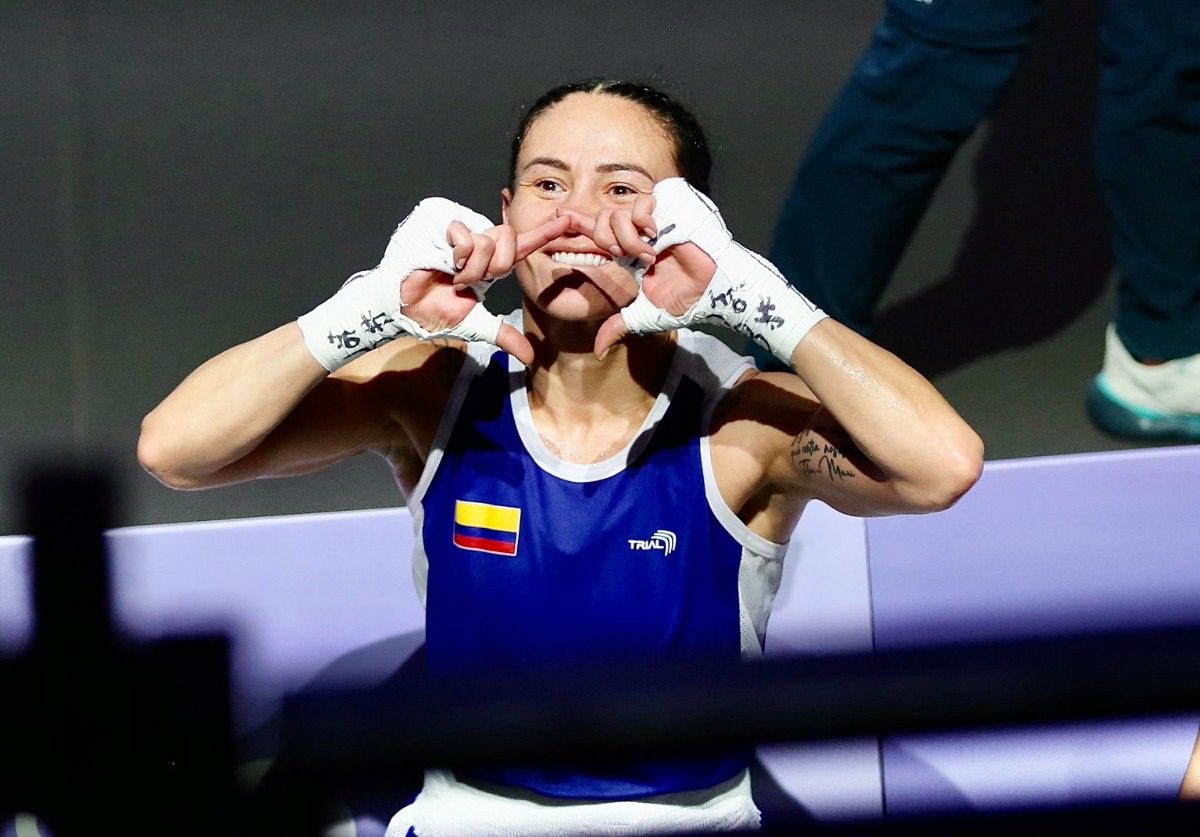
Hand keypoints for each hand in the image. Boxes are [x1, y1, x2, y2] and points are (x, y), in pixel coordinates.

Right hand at [297, 198, 567, 369]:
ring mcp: (456, 223)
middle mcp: (477, 237)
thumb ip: (502, 334)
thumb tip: (529, 358)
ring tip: (445, 271)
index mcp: (489, 259)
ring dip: (466, 264)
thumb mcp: (474, 324)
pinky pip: (459, 230)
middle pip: (505, 241)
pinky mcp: (436, 214)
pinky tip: (433, 258)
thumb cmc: (431, 311)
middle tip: (463, 281)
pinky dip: (449, 251)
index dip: (546, 232)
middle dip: (487, 269)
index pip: (521, 244)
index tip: (568, 219)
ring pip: (483, 238)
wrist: (400, 307)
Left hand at [588, 178, 825, 363]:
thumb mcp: (645, 316)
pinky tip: (655, 235)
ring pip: (617, 213)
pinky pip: (641, 202)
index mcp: (630, 253)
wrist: (712, 291)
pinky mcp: (669, 207)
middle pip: (602, 220)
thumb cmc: (686, 301)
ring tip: (647, 254)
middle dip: (607, 241)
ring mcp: (653, 218)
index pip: (598, 234)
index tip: (560, 217)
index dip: (578, 224)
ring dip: (627, 238)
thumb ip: (618, 327)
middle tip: (627, 258)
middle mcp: (638, 233)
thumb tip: (599, 352)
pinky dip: (642, 220)